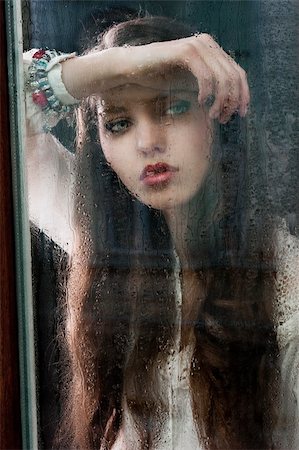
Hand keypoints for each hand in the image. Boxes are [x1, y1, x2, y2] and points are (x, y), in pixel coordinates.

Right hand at [127, 34, 249, 123]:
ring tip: (213, 115)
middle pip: (234, 76)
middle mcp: (208, 44)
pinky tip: (200, 102)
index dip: (243, 95)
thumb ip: (209, 89)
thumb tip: (229, 106)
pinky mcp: (185, 51)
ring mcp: (197, 45)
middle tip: (224, 119)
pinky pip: (206, 76)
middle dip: (232, 102)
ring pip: (223, 78)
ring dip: (221, 101)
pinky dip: (207, 93)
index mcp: (212, 50)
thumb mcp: (189, 85)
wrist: (132, 69)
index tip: (241, 114)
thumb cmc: (158, 79)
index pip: (238, 73)